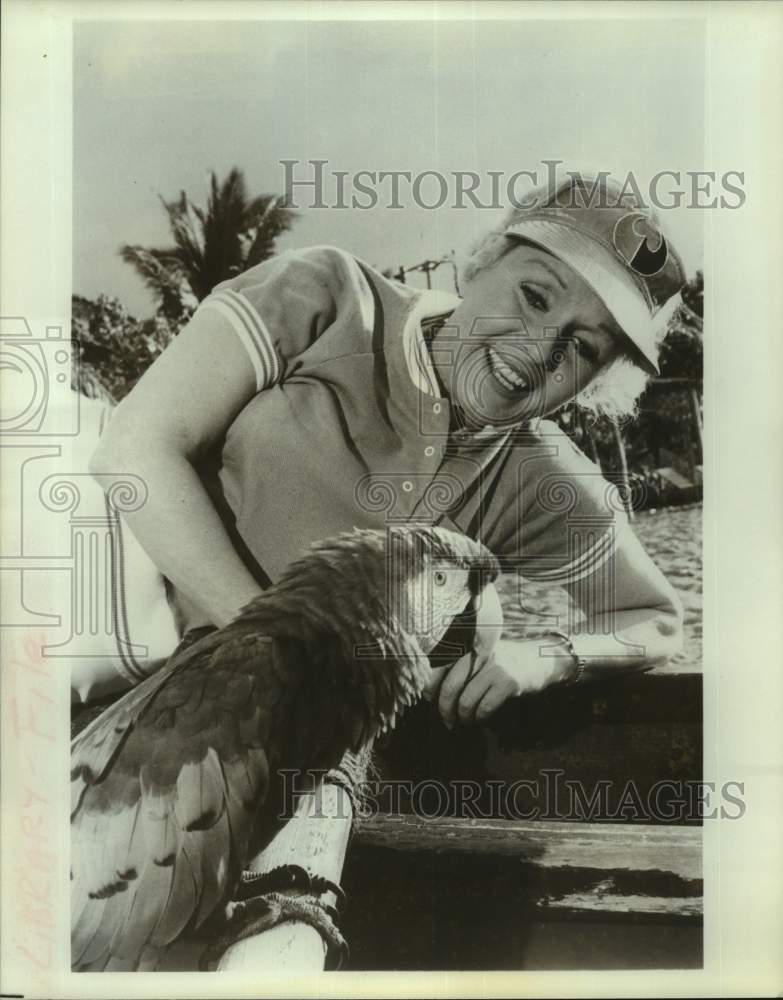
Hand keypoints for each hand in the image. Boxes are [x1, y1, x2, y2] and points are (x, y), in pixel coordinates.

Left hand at [424, 638, 573, 727]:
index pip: (437, 667)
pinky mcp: (508, 681)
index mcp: (466, 646)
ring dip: (463, 718)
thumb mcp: (479, 655)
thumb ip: (457, 665)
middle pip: (449, 687)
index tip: (429, 700)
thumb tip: (429, 691)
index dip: (428, 688)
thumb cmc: (503, 661)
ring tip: (464, 722)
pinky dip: (480, 718)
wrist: (539, 659)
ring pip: (466, 701)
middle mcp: (478, 653)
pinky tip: (481, 719)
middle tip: (446, 721)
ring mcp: (494, 666)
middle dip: (444, 710)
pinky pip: (485, 707)